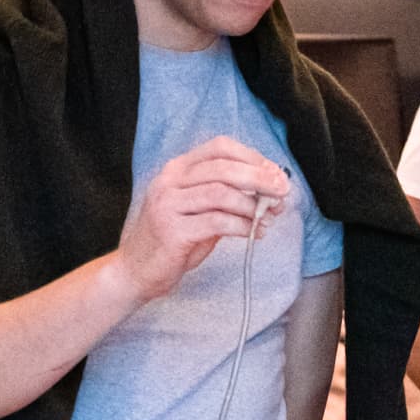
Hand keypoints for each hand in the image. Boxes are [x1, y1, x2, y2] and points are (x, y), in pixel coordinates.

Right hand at [113, 136, 289, 303]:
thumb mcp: (200, 210)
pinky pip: (217, 222)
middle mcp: (169, 181)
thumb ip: (227, 197)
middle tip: (283, 190)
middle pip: (223, 168)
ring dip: (253, 204)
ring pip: (221, 193)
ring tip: (269, 217)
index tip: (275, 172)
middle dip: (260, 178)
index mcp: (177, 169)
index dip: (252, 157)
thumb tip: (269, 191)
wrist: (136, 271)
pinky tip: (256, 232)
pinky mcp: (172, 231)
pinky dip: (243, 226)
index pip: (219, 148)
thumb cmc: (174, 240)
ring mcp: (168, 205)